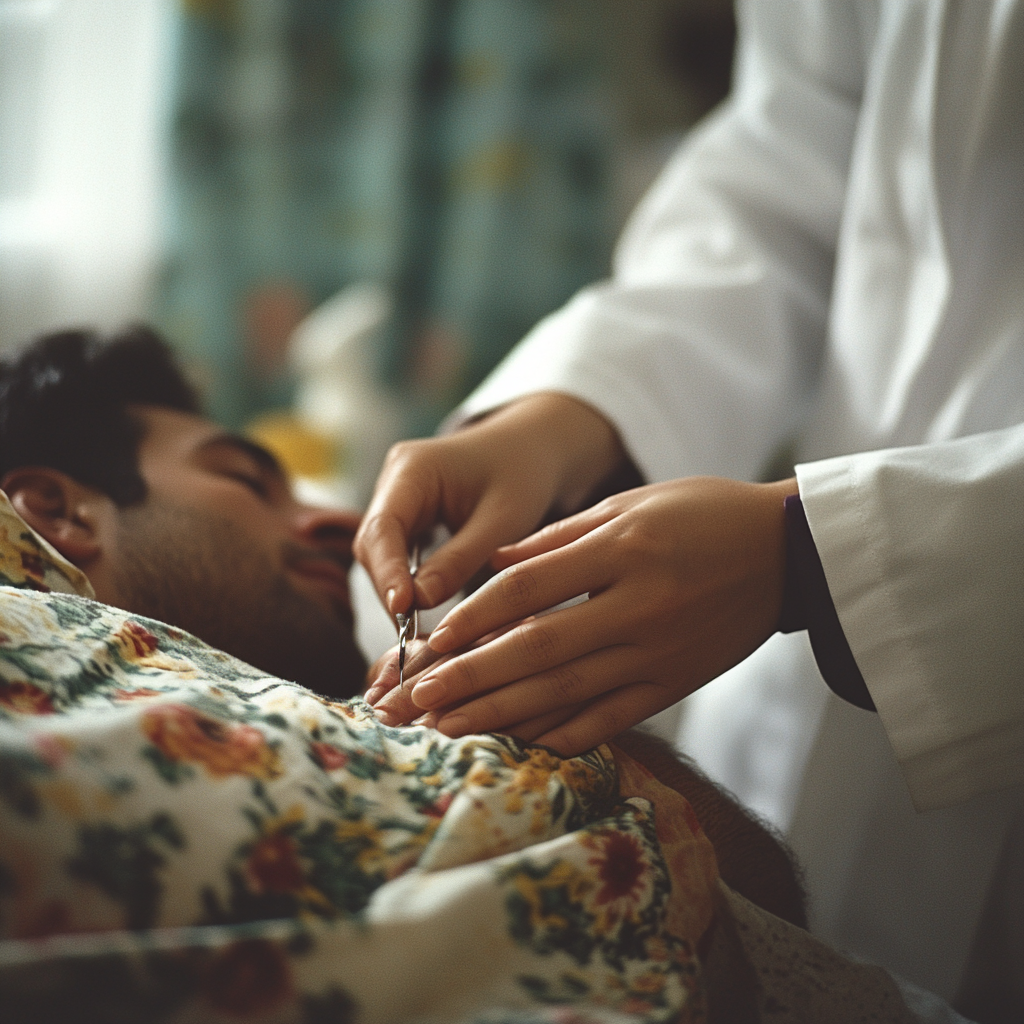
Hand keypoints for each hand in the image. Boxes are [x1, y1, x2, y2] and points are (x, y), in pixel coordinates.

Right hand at [353, 393, 623, 616]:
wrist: (533, 449)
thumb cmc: (524, 475)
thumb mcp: (502, 519)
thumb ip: (460, 559)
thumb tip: (416, 603)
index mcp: (413, 467)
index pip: (384, 526)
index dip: (387, 571)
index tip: (401, 609)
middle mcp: (394, 480)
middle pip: (375, 544)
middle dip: (391, 589)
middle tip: (411, 637)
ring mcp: (395, 499)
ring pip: (382, 555)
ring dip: (397, 592)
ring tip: (416, 634)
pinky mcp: (405, 518)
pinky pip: (396, 556)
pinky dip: (407, 585)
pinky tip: (422, 615)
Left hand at [401, 476, 797, 754]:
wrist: (788, 553)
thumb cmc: (705, 514)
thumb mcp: (631, 504)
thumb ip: (559, 536)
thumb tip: (493, 563)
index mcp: (621, 551)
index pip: (528, 589)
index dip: (472, 617)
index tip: (428, 642)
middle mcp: (636, 606)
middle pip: (535, 648)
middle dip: (468, 678)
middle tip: (414, 700)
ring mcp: (657, 652)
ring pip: (566, 691)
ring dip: (501, 714)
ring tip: (446, 730)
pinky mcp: (674, 684)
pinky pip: (612, 717)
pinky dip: (565, 734)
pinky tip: (522, 745)